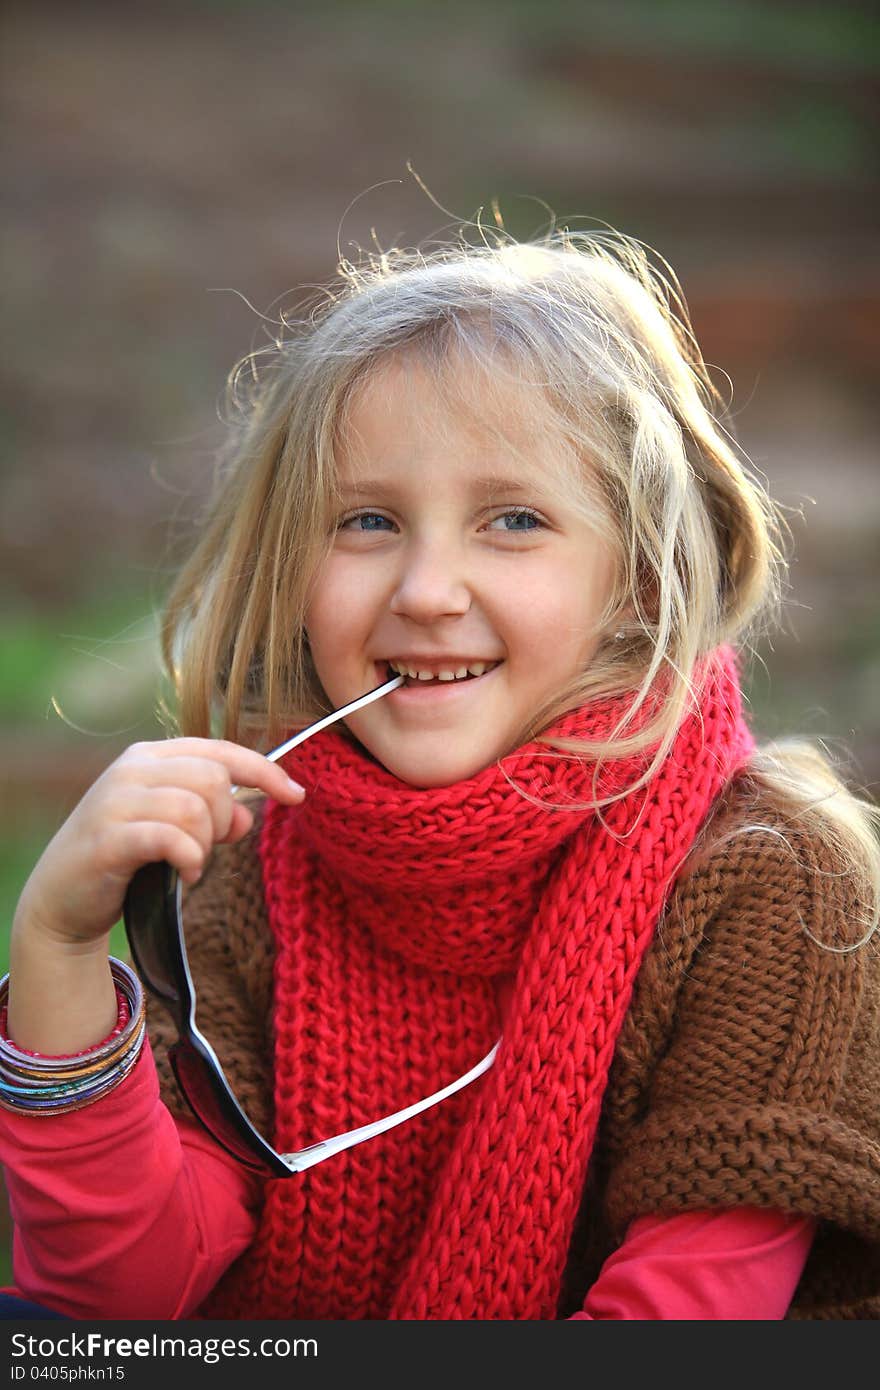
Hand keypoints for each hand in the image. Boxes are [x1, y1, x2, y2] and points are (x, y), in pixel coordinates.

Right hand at [13, 738, 304, 950]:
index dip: (265, 771)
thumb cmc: (127, 859)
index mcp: (151, 756)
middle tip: (207, 848)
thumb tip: (249, 811)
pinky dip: (190, 859)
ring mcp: (115, 801)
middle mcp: (131, 769)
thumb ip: (212, 814)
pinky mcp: (107, 839)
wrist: (62, 900)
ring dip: (205, 844)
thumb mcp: (173, 829)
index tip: (297, 795)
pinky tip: (184, 874)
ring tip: (190, 864)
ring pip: (195, 807)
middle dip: (224, 819)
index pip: (221, 751)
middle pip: (213, 778)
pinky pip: (171, 838)